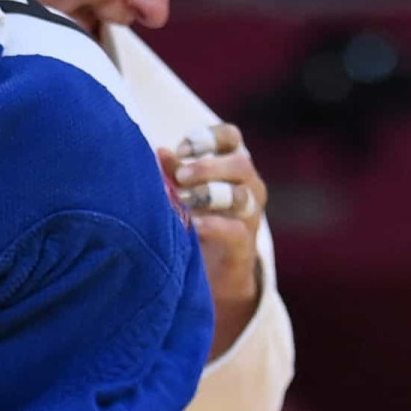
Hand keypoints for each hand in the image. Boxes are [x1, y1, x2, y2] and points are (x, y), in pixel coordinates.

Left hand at [159, 123, 268, 357]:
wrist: (212, 272)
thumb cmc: (195, 218)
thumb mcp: (183, 191)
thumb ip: (173, 171)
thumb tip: (160, 151)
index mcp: (232, 166)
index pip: (231, 137)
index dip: (208, 138)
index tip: (182, 150)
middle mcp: (248, 186)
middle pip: (241, 163)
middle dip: (208, 166)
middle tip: (181, 176)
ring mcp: (250, 215)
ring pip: (242, 195)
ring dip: (210, 194)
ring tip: (183, 201)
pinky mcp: (245, 245)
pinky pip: (236, 230)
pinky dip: (213, 226)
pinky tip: (193, 226)